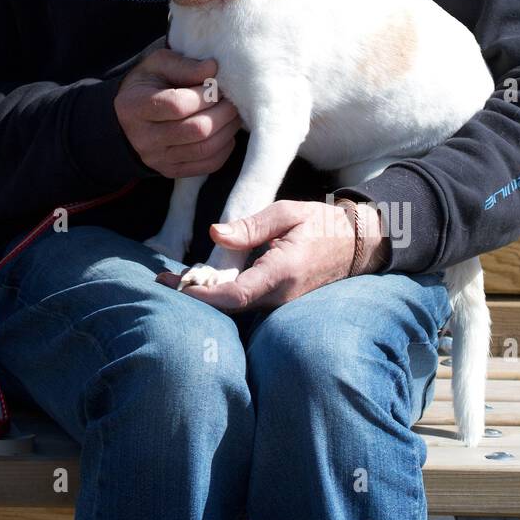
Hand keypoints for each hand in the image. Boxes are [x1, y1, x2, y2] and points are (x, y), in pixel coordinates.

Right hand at [114, 48, 241, 178]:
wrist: (130, 116)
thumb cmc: (148, 84)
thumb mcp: (158, 64)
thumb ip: (183, 66)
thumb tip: (212, 68)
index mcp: (134, 107)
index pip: (177, 105)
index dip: (204, 94)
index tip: (215, 84)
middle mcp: (143, 138)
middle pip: (196, 129)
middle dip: (223, 111)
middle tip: (231, 98)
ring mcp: (157, 158)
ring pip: (205, 149)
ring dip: (228, 129)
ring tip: (233, 113)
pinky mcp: (171, 171)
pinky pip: (208, 165)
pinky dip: (225, 148)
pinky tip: (226, 132)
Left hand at [154, 199, 389, 310]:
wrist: (358, 244)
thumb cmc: (322, 223)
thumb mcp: (287, 213)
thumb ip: (250, 226)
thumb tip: (214, 234)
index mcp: (282, 271)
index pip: (236, 294)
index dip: (204, 295)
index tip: (178, 285)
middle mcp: (281, 294)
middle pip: (230, 305)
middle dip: (195, 294)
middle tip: (161, 280)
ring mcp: (282, 302)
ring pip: (237, 306)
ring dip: (206, 294)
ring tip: (173, 279)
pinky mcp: (280, 301)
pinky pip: (247, 302)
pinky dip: (221, 294)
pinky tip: (201, 281)